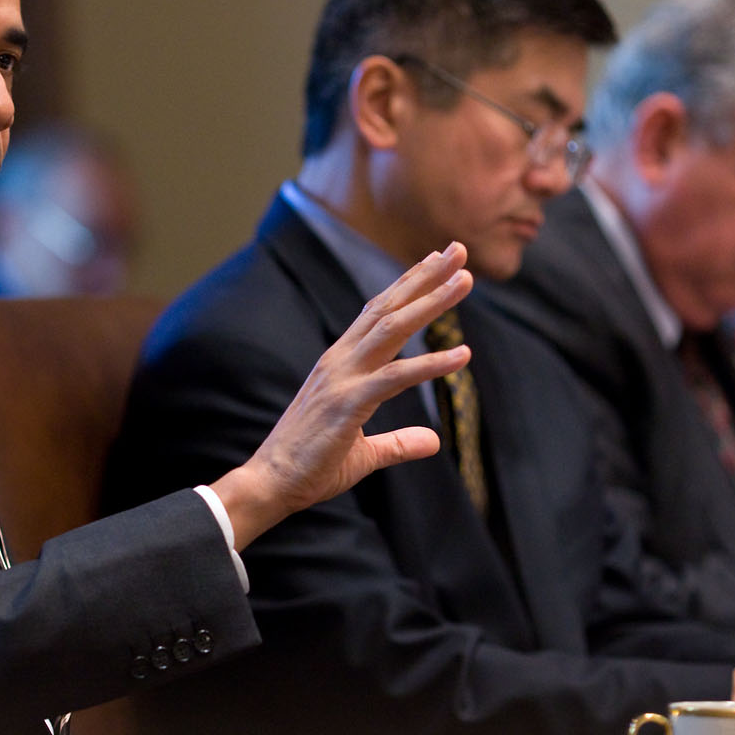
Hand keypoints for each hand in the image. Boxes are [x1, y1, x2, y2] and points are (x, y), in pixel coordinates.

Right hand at [211, 242, 471, 547]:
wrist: (270, 484)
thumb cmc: (310, 466)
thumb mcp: (363, 453)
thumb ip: (399, 443)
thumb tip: (433, 440)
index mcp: (339, 364)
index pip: (378, 314)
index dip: (408, 286)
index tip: (436, 262)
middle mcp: (340, 362)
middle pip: (388, 308)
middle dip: (424, 277)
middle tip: (457, 250)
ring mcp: (342, 379)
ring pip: (393, 329)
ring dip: (430, 302)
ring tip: (464, 280)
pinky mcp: (347, 404)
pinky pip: (395, 378)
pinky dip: (430, 364)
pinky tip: (462, 355)